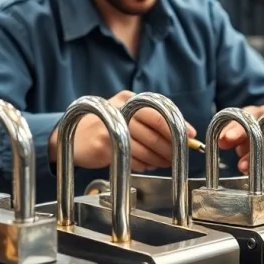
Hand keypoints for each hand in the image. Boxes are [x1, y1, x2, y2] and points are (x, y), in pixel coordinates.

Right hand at [50, 91, 196, 171]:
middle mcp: (120, 109)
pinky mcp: (103, 144)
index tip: (191, 137)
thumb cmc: (105, 126)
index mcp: (128, 99)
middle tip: (178, 156)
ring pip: (146, 148)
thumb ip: (148, 121)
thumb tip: (180, 135)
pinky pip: (132, 158)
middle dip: (170, 148)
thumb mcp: (124, 114)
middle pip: (155, 132)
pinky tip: (146, 165)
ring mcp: (111, 126)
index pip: (160, 112)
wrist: (72, 135)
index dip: (178, 126)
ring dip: (159, 159)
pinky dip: (143, 164)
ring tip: (164, 162)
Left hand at [216, 104, 263, 173]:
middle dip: (255, 153)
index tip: (227, 140)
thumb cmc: (261, 123)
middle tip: (241, 165)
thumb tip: (222, 140)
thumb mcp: (245, 121)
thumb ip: (232, 129)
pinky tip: (262, 171)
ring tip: (249, 168)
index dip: (240, 131)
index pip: (255, 120)